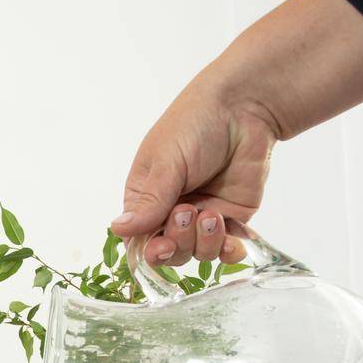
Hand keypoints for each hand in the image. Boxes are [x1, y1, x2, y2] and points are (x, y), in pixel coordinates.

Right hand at [108, 77, 280, 267]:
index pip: (140, 238)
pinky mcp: (232, 217)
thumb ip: (149, 201)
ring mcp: (202, 216)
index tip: (161, 246)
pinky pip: (227, 247)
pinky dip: (228, 251)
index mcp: (146, 197)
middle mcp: (171, 211)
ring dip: (204, 242)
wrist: (245, 108)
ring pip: (198, 253)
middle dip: (179, 241)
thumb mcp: (167, 162)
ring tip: (212, 214)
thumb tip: (118, 230)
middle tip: (188, 211)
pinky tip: (233, 243)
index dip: (150, 250)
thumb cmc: (195, 125)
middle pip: (170, 251)